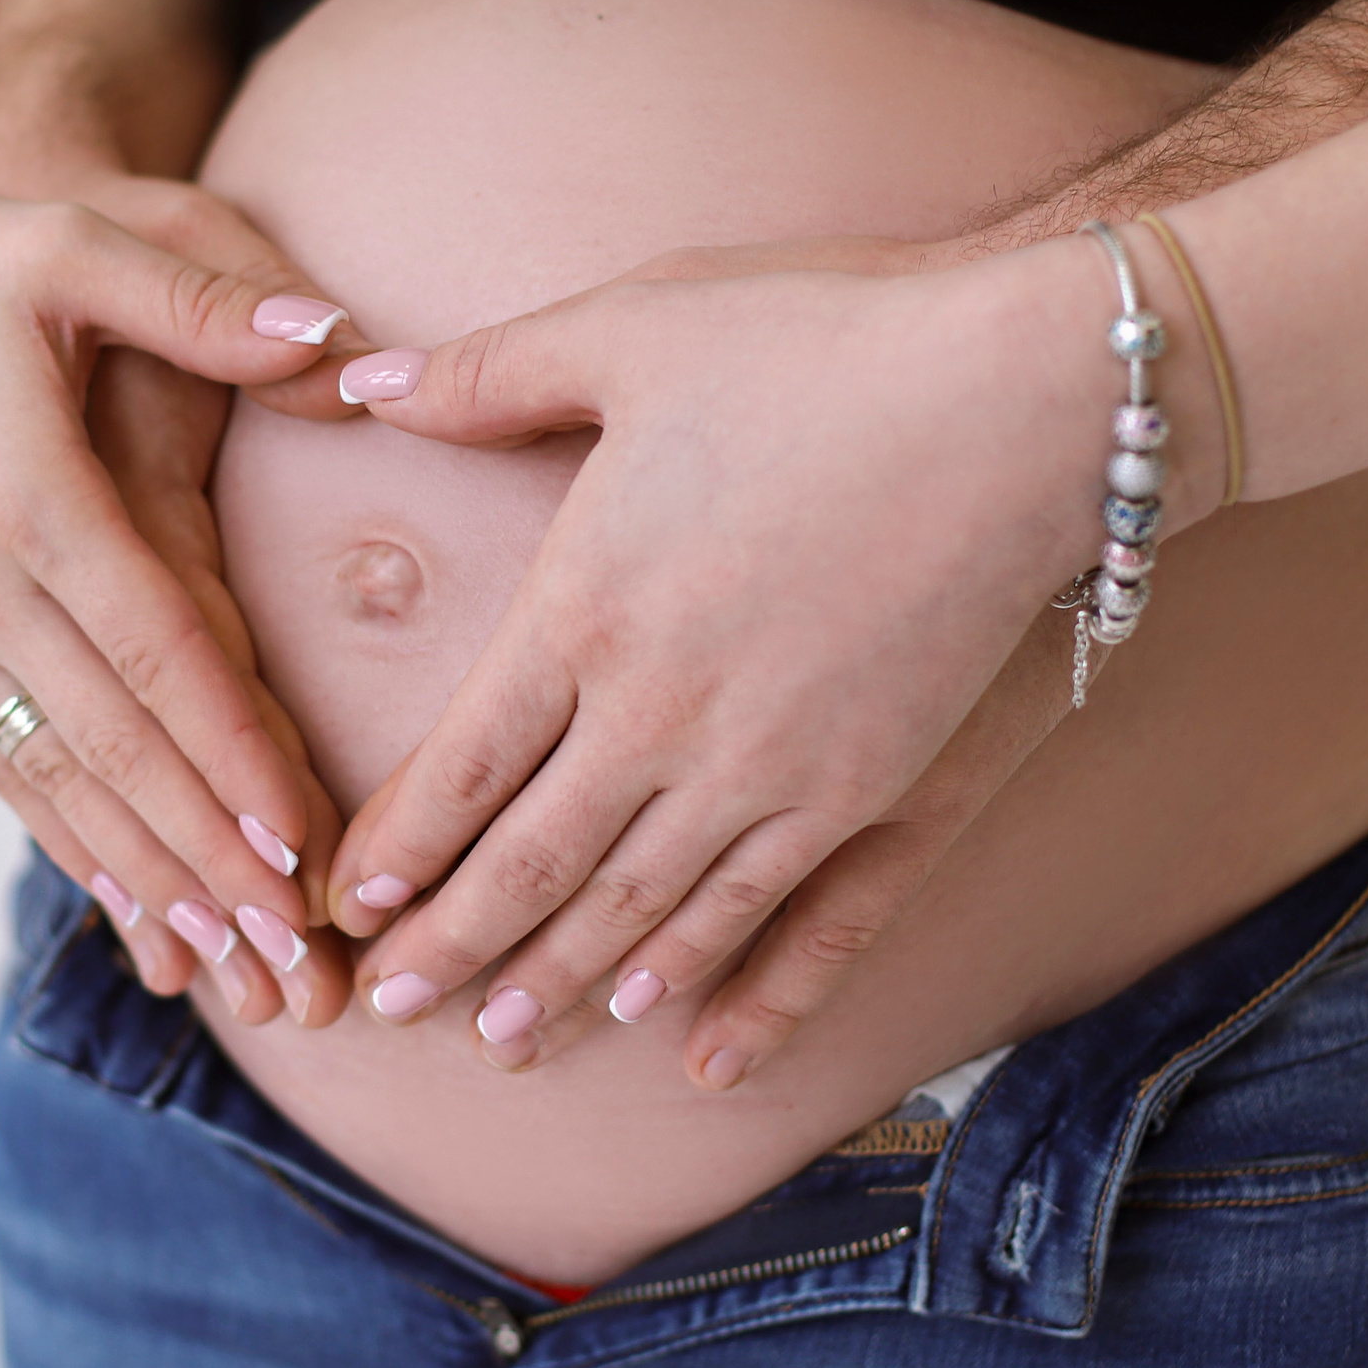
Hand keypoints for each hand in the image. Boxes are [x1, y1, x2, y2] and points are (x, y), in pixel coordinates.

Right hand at [0, 158, 351, 1013]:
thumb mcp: (79, 243)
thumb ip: (207, 298)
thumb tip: (340, 340)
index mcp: (29, 498)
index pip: (156, 654)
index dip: (232, 753)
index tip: (303, 847)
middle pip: (118, 748)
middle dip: (213, 862)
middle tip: (299, 960)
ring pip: (61, 783)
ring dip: (151, 885)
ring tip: (240, 977)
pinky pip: (8, 771)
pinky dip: (78, 850)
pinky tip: (143, 919)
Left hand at [324, 233, 1140, 1085]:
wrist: (1023, 397)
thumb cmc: (823, 339)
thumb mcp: (631, 326)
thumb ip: (488, 374)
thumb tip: (360, 384)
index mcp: (583, 610)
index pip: (458, 771)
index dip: (395, 850)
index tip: (345, 904)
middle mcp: (659, 717)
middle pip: (529, 867)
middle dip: (450, 946)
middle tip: (385, 1006)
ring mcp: (770, 769)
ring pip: (640, 911)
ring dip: (561, 982)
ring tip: (502, 1041)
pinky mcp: (874, 789)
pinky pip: (777, 917)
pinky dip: (720, 982)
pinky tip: (676, 1030)